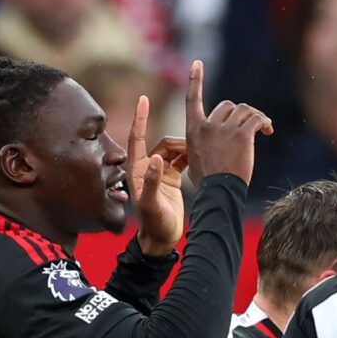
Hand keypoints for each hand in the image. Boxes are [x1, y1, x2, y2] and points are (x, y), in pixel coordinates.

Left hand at [126, 95, 187, 255]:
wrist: (161, 239)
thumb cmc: (154, 223)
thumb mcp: (151, 203)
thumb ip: (152, 181)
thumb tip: (157, 158)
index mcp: (137, 169)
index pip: (137, 137)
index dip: (140, 118)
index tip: (143, 98)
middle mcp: (146, 167)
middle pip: (161, 142)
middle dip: (176, 143)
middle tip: (190, 151)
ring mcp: (159, 171)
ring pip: (173, 150)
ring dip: (184, 150)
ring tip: (196, 157)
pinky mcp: (171, 178)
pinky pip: (181, 159)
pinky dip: (189, 156)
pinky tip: (199, 157)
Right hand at [185, 60, 273, 185]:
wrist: (219, 192)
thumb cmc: (207, 182)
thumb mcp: (194, 159)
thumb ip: (201, 143)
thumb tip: (211, 141)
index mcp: (193, 130)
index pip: (192, 99)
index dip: (194, 80)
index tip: (197, 63)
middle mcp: (208, 125)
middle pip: (227, 105)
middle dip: (240, 114)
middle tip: (250, 126)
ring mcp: (225, 130)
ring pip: (244, 111)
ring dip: (255, 117)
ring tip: (264, 128)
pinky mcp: (243, 136)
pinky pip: (257, 120)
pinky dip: (265, 123)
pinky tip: (268, 131)